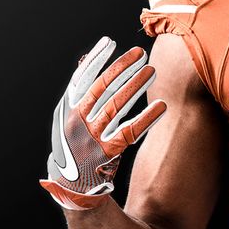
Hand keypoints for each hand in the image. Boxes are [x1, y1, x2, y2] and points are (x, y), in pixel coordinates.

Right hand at [40, 36, 165, 210]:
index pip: (82, 78)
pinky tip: (162, 105)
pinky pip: (130, 132)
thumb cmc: (74, 145)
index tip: (111, 42)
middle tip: (141, 53)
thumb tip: (86, 59)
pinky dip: (147, 118)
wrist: (70, 186)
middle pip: (102, 89)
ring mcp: (91, 138)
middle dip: (121, 68)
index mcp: (67, 110)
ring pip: (116, 106)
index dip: (97, 59)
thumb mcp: (69, 117)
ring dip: (135, 86)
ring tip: (152, 71)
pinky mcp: (106, 153)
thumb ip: (79, 92)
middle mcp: (76, 122)